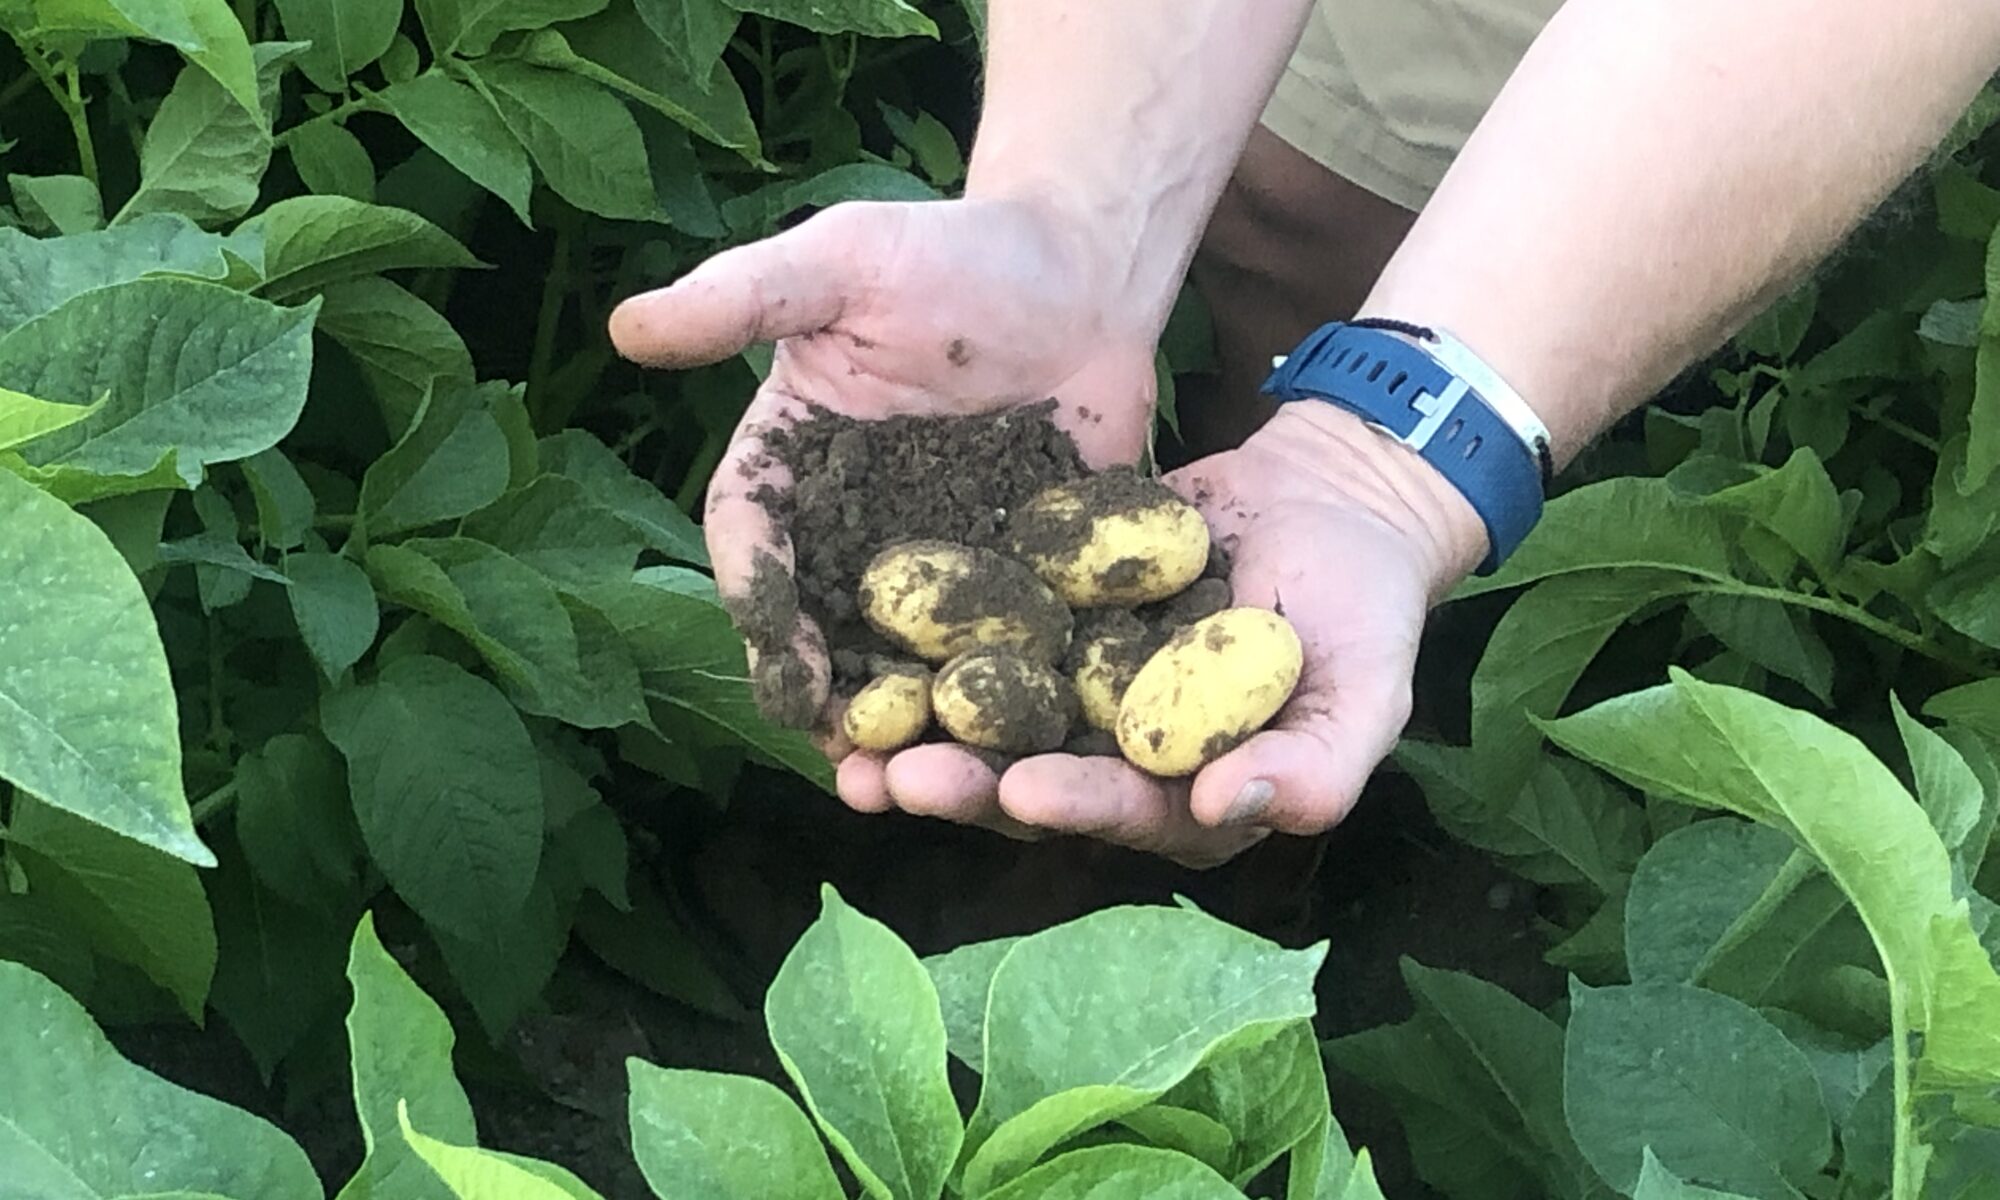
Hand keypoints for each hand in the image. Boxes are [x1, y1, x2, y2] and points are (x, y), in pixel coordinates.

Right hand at [609, 197, 1159, 726]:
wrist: (1082, 272)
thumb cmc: (951, 253)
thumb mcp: (840, 263)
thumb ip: (742, 300)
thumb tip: (625, 328)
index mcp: (793, 465)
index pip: (754, 536)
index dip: (758, 592)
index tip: (779, 645)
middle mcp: (854, 531)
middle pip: (822, 625)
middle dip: (822, 693)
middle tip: (835, 746)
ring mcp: (940, 566)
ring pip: (906, 660)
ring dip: (903, 725)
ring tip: (908, 780)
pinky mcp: (1022, 583)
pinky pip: (1005, 652)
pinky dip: (1002, 704)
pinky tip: (1012, 752)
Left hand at [835, 402, 1488, 866]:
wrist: (1334, 496)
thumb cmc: (1366, 609)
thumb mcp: (1368, 694)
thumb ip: (1315, 768)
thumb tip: (1223, 809)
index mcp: (1185, 794)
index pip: (1122, 812)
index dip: (1073, 803)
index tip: (1022, 789)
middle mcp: (1113, 750)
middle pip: (1029, 777)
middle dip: (960, 782)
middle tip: (894, 777)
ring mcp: (1071, 680)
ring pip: (985, 714)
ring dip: (917, 726)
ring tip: (850, 731)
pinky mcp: (1041, 610)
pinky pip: (977, 626)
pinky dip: (924, 634)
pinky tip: (867, 627)